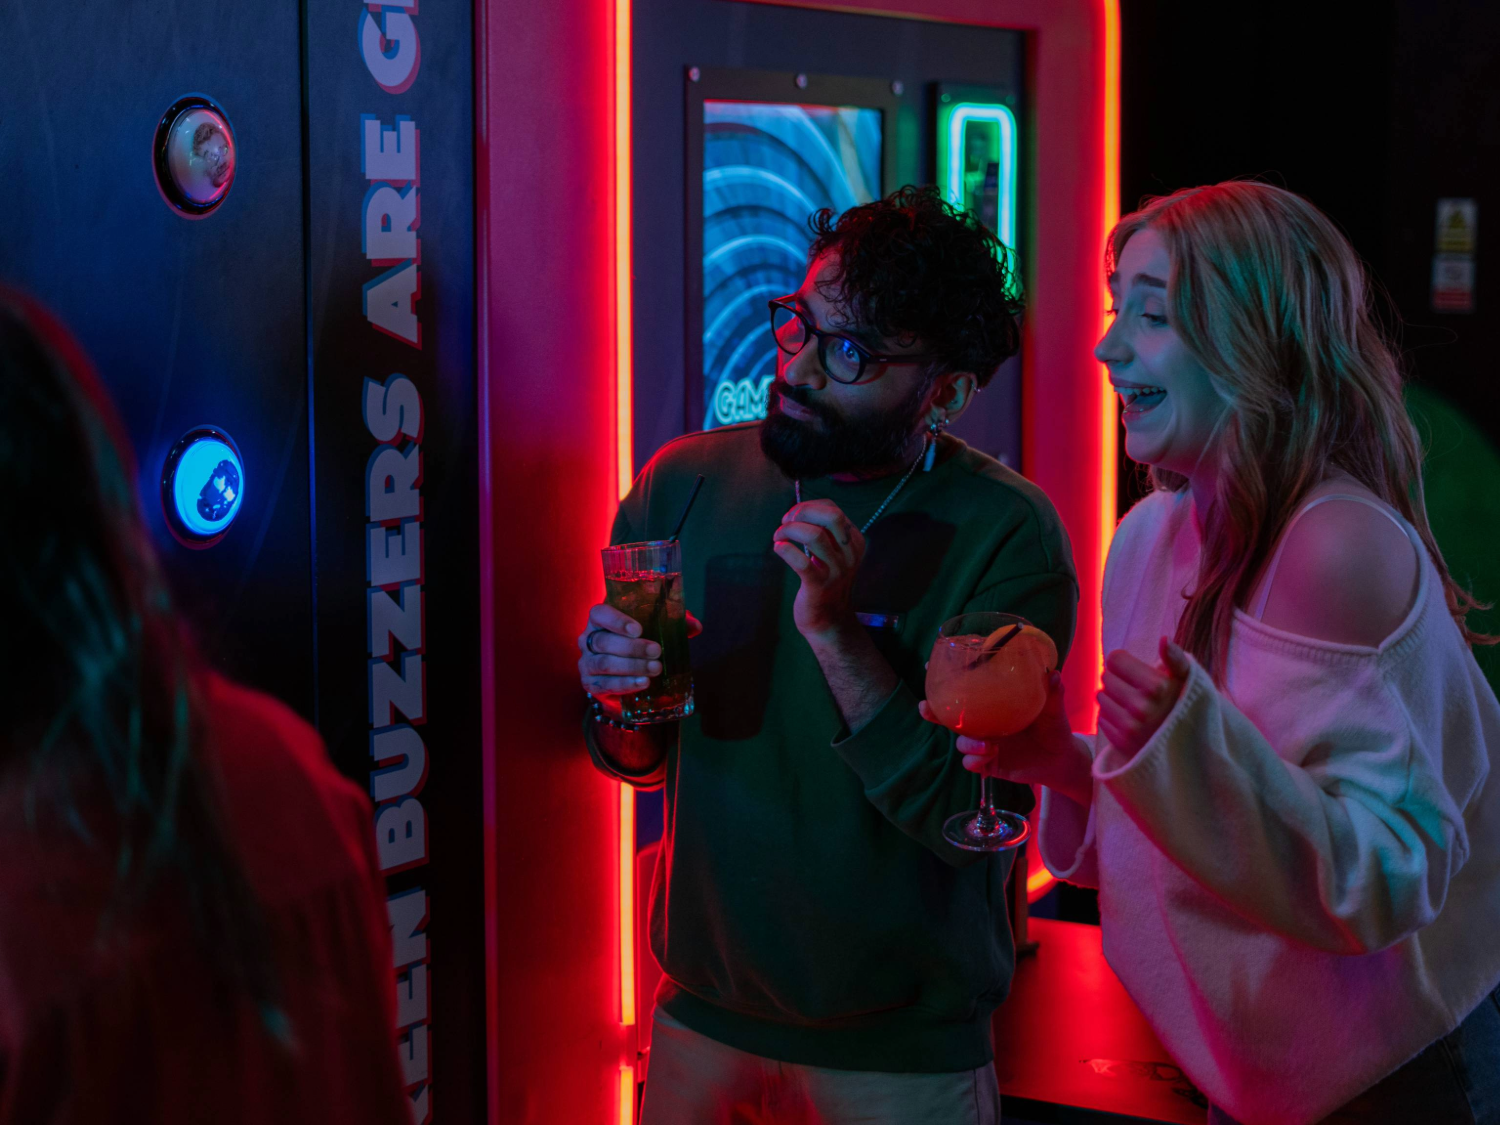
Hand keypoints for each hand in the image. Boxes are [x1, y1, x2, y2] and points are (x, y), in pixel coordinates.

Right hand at [578, 603, 702, 699]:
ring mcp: (586, 662)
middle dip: (632, 647)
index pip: (600, 613)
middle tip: (657, 651)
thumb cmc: (638, 645)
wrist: (623, 677)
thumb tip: (695, 626)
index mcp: (600, 620)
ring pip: (604, 663)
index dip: (617, 620)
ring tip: (655, 668)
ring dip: (631, 666)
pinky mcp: (590, 683)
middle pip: (603, 641)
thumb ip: (673, 624)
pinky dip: (625, 684)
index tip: (638, 629)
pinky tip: (643, 683)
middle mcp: (587, 639)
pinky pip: (606, 684)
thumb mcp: (655, 631)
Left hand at [771, 499, 863, 638]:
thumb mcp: (833, 555)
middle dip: (803, 512)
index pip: (833, 510)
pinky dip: (786, 550)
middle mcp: (850, 555)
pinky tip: (778, 548)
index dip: (809, 507)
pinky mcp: (819, 586)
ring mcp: (836, 571)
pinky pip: (802, 562)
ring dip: (789, 530)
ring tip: (778, 536)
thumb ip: (823, 533)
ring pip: (814, 536)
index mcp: (854, 542)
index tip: (792, 516)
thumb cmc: (826, 581)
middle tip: (785, 522)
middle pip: (832, 516)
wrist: (829, 621)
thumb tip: (797, 512)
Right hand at [919, 673, 1090, 804]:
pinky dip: (975, 760)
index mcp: (993, 704)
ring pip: (960, 741)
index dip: (946, 679)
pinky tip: (990, 756)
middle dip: (933, 712)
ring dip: (967, 742)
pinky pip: (971, 763)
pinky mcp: (988, 764)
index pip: (966, 690)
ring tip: (987, 744)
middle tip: (926, 707)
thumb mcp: (1053, 708)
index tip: (929, 666)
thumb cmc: (1053, 727)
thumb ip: (1052, 692)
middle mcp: (984, 723)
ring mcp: (983, 744)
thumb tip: (1053, 673)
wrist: (1060, 759)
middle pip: (950, 716)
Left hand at [1096, 638, 1189, 757]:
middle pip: (1106, 677)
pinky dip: (1111, 716)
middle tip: (1136, 689)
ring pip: (1100, 697)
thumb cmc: (1184, 702)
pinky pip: (1101, 717)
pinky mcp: (1121, 742)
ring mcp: (1130, 727)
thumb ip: (1175, 657)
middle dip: (1118, 680)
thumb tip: (1164, 639)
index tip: (1136, 672)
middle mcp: (1141, 708)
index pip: (1114, 659)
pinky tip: (1129, 720)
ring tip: (1133, 704)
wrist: (1190, 745)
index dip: (1124, 663)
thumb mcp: (1186, 677)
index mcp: (1157, 687)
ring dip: (1112, 697)